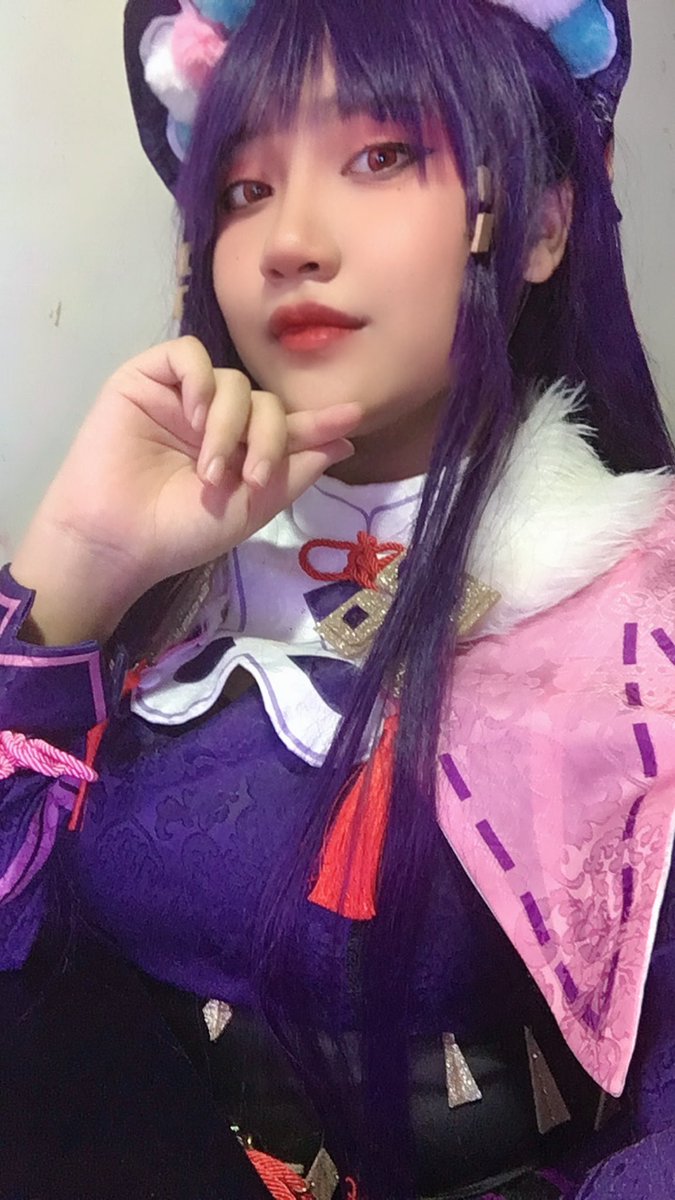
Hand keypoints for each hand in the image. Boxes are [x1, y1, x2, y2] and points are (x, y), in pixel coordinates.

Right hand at [29, 336, 357, 601]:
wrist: (119, 538)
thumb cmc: (181, 531)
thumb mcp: (252, 507)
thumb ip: (295, 471)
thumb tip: (345, 440)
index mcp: (240, 451)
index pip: (285, 425)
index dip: (318, 422)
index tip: (353, 417)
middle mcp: (215, 420)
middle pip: (265, 401)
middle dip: (269, 438)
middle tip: (250, 478)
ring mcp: (182, 398)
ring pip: (232, 380)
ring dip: (231, 424)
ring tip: (210, 468)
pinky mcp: (146, 379)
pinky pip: (187, 354)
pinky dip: (201, 379)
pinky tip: (195, 414)